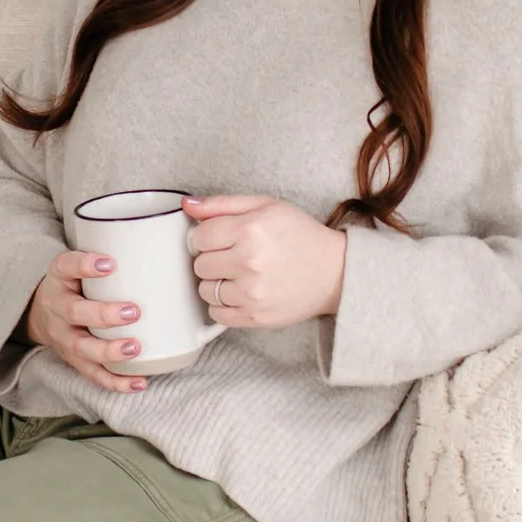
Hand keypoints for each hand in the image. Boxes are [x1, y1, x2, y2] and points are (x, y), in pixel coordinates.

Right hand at [24, 247, 150, 394]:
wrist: (41, 313)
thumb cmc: (73, 284)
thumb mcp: (78, 264)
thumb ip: (105, 253)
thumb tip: (160, 248)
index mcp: (59, 278)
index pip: (66, 266)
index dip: (85, 265)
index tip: (109, 263)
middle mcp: (58, 308)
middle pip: (75, 312)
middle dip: (104, 314)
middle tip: (132, 311)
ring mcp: (64, 338)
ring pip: (82, 348)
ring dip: (109, 351)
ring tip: (134, 348)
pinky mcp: (74, 360)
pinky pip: (93, 374)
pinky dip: (116, 382)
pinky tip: (139, 382)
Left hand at [184, 195, 347, 331]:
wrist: (335, 272)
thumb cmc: (300, 235)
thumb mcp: (266, 206)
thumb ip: (222, 204)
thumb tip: (187, 205)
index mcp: (250, 230)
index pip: (199, 237)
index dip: (206, 237)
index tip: (220, 239)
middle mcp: (249, 262)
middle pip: (200, 264)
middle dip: (212, 259)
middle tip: (232, 256)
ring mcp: (252, 293)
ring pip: (205, 290)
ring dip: (215, 283)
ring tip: (238, 275)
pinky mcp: (256, 317)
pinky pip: (217, 314)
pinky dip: (223, 305)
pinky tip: (240, 293)